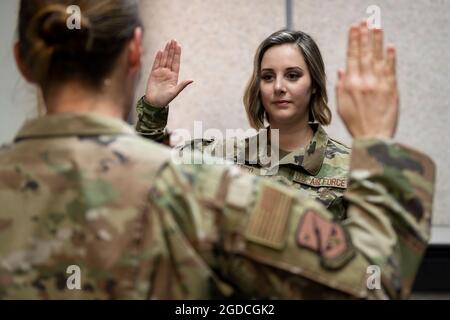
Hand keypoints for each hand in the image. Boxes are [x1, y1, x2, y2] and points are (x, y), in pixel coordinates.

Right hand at [145, 40, 192, 107]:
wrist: (154, 103)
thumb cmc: (165, 99)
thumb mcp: (175, 92)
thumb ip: (182, 85)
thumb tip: (191, 80)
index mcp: (174, 76)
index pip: (176, 62)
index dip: (177, 54)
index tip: (178, 46)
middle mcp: (168, 73)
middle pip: (170, 59)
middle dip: (172, 50)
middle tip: (173, 40)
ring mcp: (160, 72)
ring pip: (164, 59)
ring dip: (166, 51)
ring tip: (168, 43)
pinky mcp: (153, 74)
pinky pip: (156, 64)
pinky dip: (158, 57)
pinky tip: (160, 51)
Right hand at [336, 21, 398, 138]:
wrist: (373, 136)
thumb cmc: (356, 123)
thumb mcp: (341, 106)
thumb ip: (341, 87)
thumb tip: (342, 71)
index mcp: (350, 85)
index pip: (352, 57)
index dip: (353, 41)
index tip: (354, 28)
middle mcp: (364, 81)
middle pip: (364, 53)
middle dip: (364, 35)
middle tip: (365, 21)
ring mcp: (379, 84)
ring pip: (378, 57)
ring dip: (377, 41)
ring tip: (376, 27)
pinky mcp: (391, 89)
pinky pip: (390, 69)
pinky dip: (390, 57)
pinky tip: (390, 47)